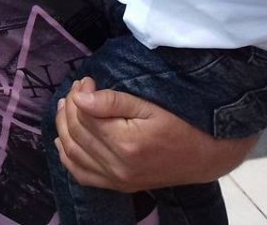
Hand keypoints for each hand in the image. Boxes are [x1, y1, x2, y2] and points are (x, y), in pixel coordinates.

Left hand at [54, 77, 255, 191]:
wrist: (204, 157)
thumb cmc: (179, 124)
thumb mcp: (149, 106)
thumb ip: (112, 101)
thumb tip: (80, 96)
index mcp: (125, 144)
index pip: (85, 117)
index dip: (79, 95)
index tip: (85, 80)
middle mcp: (117, 167)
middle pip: (76, 134)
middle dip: (70, 108)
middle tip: (75, 90)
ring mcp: (116, 180)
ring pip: (74, 154)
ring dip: (62, 129)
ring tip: (65, 107)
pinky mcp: (118, 187)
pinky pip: (82, 175)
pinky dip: (68, 158)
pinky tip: (63, 141)